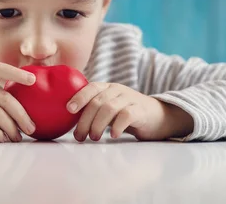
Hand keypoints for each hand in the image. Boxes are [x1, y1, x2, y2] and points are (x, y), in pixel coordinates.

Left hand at [67, 82, 193, 141]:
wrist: (157, 116)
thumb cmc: (127, 114)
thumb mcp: (109, 108)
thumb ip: (93, 110)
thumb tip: (69, 123)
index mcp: (107, 88)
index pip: (90, 88)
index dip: (79, 97)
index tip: (68, 109)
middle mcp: (118, 90)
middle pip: (97, 102)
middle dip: (85, 120)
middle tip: (80, 136)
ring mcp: (130, 99)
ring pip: (109, 108)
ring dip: (98, 124)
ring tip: (94, 138)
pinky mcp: (140, 111)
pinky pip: (126, 115)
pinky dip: (117, 126)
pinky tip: (113, 135)